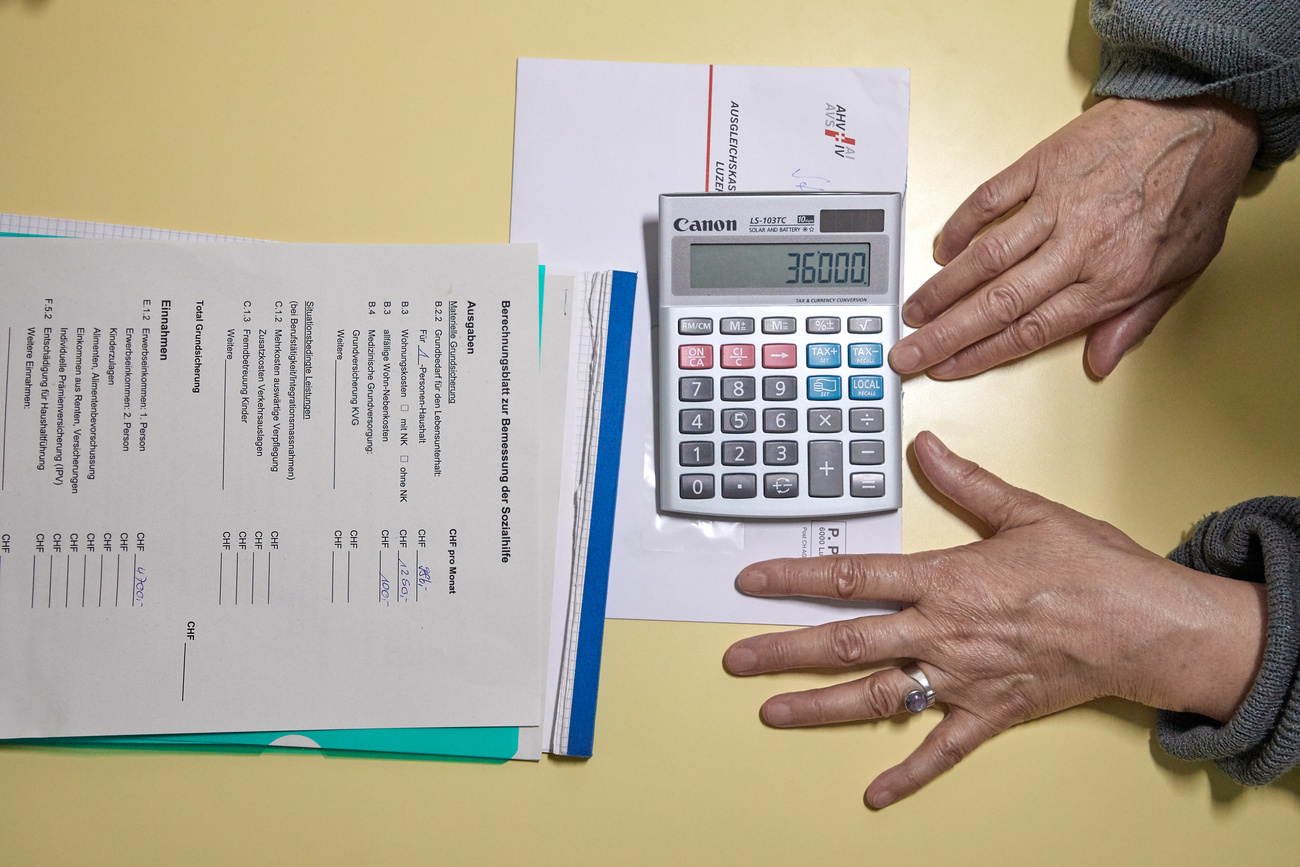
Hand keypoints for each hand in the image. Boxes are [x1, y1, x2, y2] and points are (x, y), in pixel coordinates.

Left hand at [722, 432, 1266, 806]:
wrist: (1149, 626)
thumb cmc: (1093, 569)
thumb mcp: (1027, 512)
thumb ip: (966, 484)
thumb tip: (922, 448)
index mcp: (946, 580)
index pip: (852, 577)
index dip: (795, 579)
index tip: (751, 582)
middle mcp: (942, 633)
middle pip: (846, 642)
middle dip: (784, 650)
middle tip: (736, 659)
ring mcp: (962, 679)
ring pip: (876, 697)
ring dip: (819, 707)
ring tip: (772, 713)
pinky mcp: (990, 715)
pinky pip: (941, 750)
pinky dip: (906, 774)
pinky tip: (873, 793)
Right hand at [890, 97, 1259, 379]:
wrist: (1202, 116)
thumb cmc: (1195, 190)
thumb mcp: (1185, 269)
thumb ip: (1137, 320)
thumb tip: (1100, 362)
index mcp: (1111, 280)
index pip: (1031, 331)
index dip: (982, 355)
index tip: (948, 370)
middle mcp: (1078, 247)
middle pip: (997, 304)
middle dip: (945, 336)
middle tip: (907, 354)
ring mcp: (1056, 204)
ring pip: (986, 257)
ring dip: (943, 290)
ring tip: (913, 313)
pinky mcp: (1043, 166)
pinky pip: (990, 200)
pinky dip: (961, 225)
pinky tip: (941, 249)